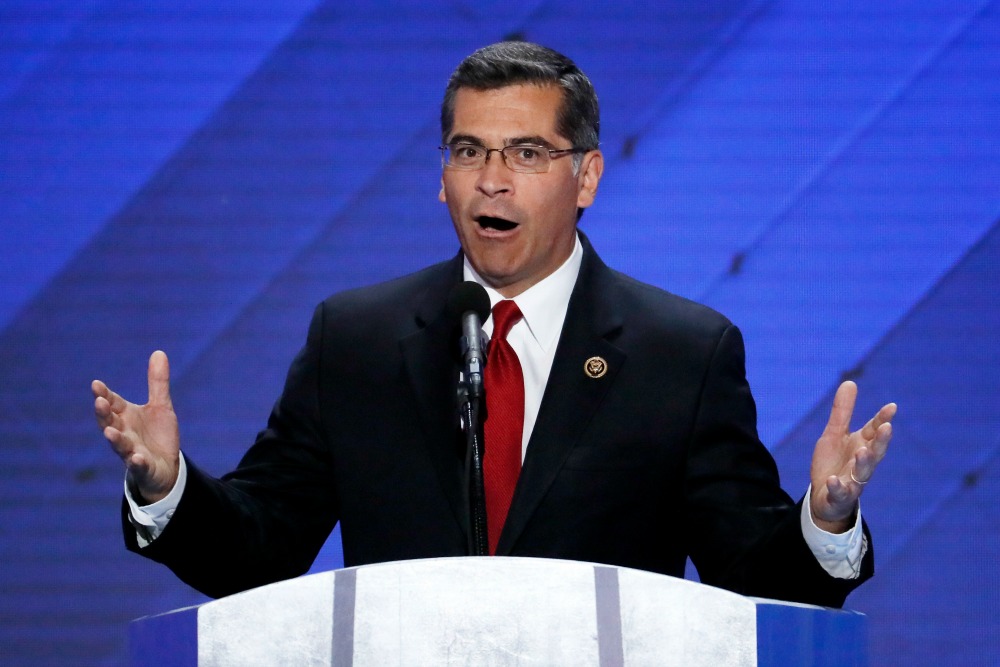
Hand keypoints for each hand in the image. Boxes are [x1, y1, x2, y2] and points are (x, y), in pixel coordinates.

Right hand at [92, 350, 179, 503]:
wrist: (165, 467)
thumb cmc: (156, 435)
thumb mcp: (161, 406)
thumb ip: (157, 382)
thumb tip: (159, 352)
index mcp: (126, 417)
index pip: (113, 404)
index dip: (105, 395)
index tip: (96, 384)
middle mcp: (124, 433)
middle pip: (110, 423)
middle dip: (104, 414)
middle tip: (99, 402)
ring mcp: (131, 451)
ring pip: (120, 445)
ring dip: (115, 439)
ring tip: (110, 432)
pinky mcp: (143, 467)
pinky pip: (138, 465)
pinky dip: (136, 462)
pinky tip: (136, 458)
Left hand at [809, 381, 895, 532]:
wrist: (825, 497)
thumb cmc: (834, 462)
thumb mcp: (834, 434)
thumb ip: (842, 412)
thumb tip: (850, 382)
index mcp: (861, 445)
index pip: (874, 431)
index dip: (882, 419)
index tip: (892, 407)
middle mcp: (861, 463)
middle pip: (875, 452)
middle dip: (881, 441)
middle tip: (886, 428)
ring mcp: (852, 481)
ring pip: (862, 473)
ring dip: (864, 463)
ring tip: (862, 451)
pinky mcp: (839, 496)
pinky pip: (839, 492)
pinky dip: (837, 487)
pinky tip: (832, 480)